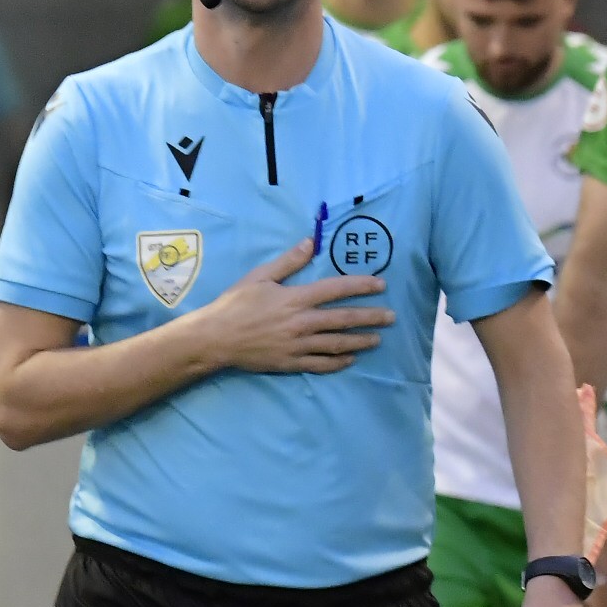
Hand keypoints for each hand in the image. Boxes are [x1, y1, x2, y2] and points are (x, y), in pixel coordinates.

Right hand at [183, 237, 392, 375]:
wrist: (216, 338)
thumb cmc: (235, 304)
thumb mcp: (260, 276)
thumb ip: (288, 261)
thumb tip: (311, 242)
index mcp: (296, 298)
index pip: (336, 290)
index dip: (361, 286)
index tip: (380, 285)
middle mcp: (302, 322)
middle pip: (344, 319)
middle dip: (370, 317)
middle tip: (391, 317)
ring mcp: (298, 345)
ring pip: (337, 343)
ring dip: (360, 341)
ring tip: (377, 339)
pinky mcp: (291, 363)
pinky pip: (321, 364)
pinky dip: (338, 362)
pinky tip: (350, 359)